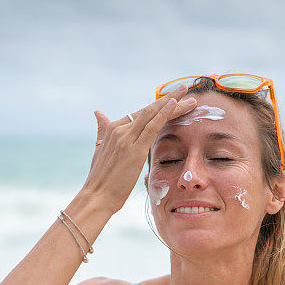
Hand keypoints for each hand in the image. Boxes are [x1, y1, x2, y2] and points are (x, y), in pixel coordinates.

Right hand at [83, 86, 197, 213]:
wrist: (96, 196)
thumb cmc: (100, 179)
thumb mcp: (100, 150)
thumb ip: (102, 130)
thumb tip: (98, 113)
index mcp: (113, 129)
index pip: (140, 113)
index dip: (158, 106)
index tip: (173, 99)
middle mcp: (119, 130)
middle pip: (148, 111)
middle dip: (169, 99)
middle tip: (184, 88)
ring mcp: (126, 139)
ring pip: (153, 115)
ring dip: (173, 104)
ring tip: (188, 95)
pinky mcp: (134, 150)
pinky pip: (152, 127)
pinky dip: (163, 114)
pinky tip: (174, 105)